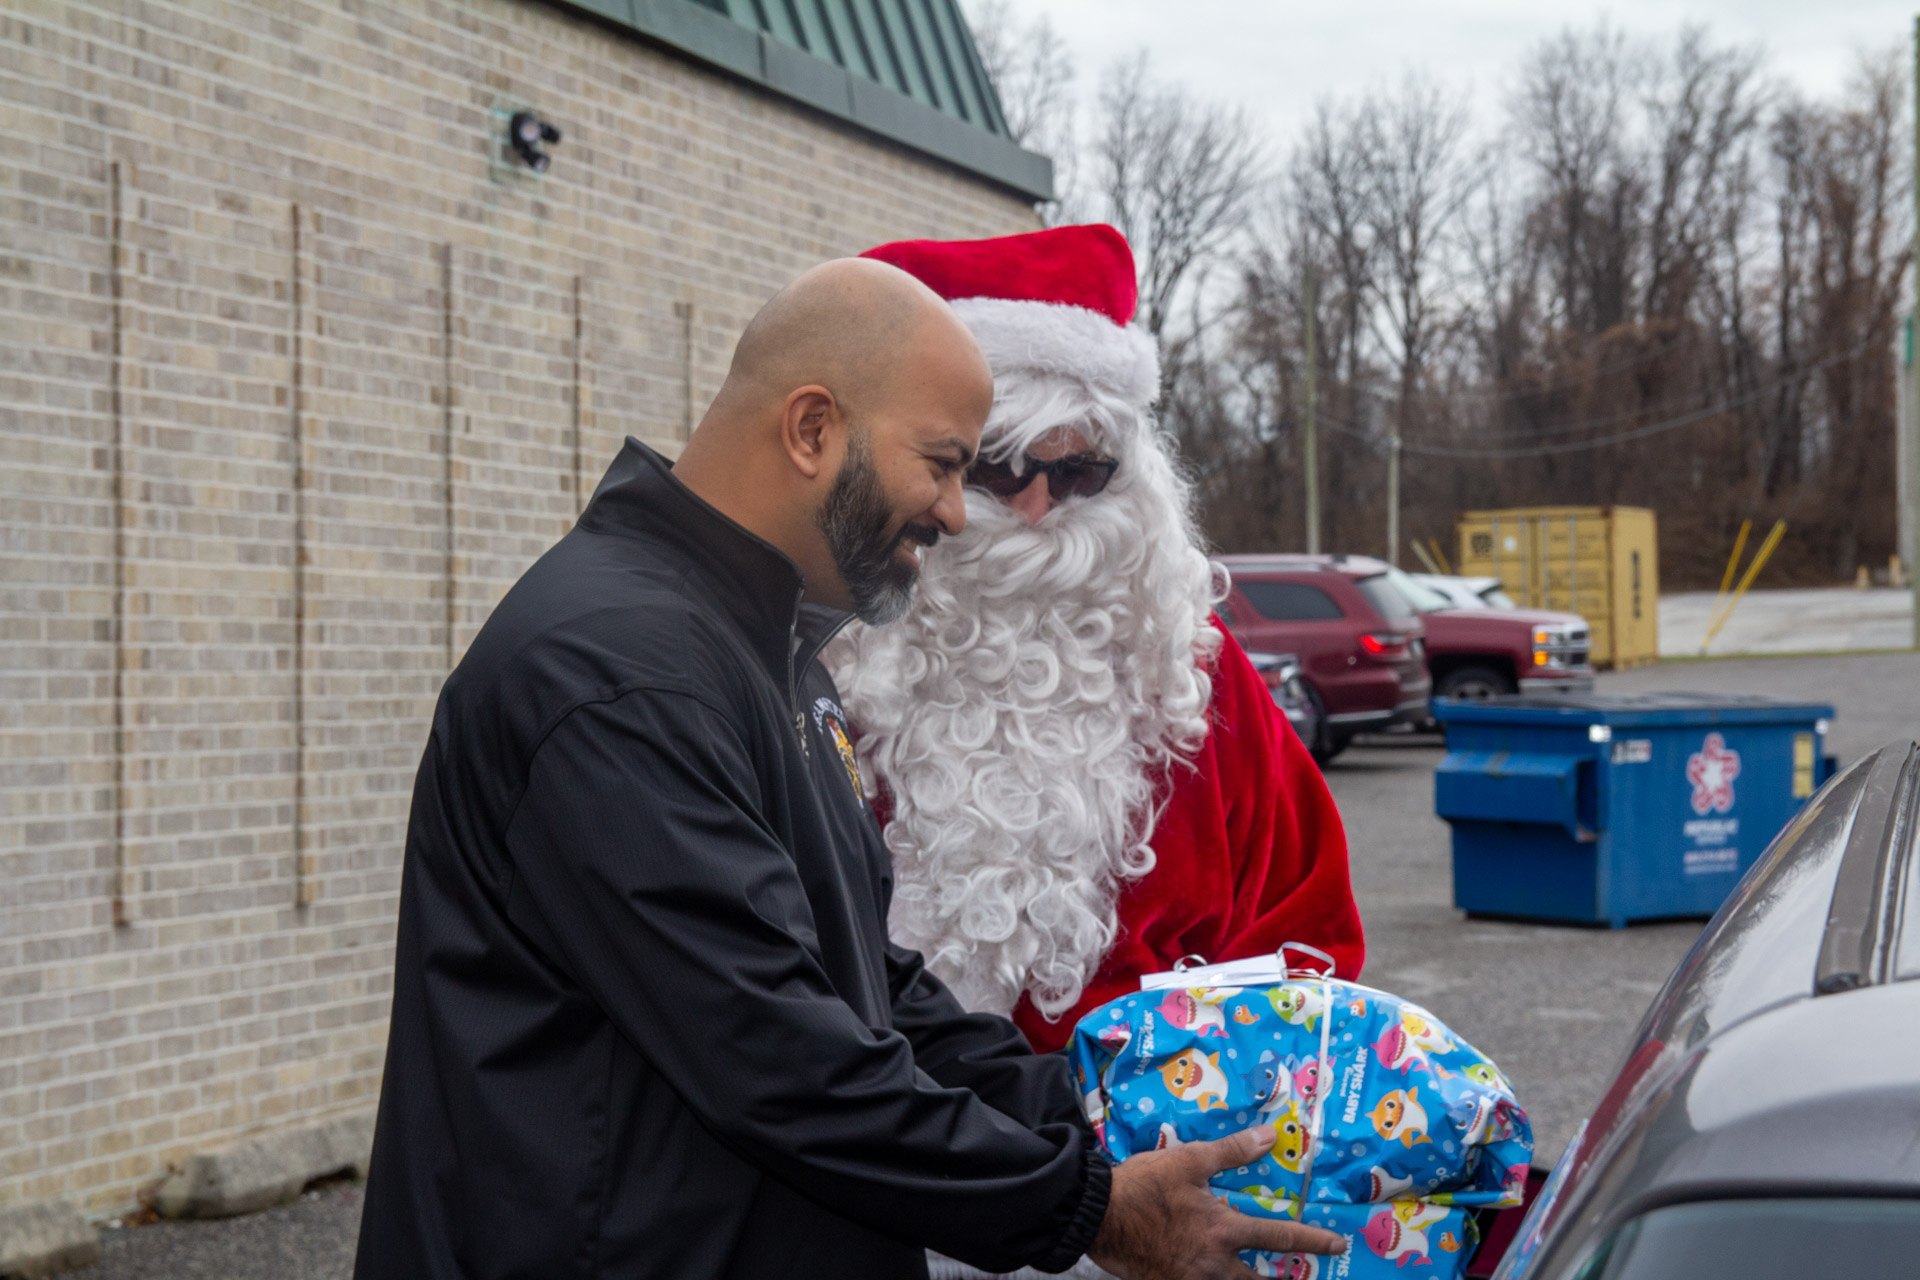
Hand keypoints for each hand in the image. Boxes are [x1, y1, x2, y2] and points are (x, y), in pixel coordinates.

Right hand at [1085, 1125, 1346, 1279]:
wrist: (1095, 1214)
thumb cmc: (1143, 1185)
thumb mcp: (1189, 1160)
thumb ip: (1233, 1151)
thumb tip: (1271, 1136)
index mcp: (1223, 1231)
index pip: (1280, 1237)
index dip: (1313, 1241)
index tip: (1337, 1245)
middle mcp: (1213, 1263)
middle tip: (1299, 1278)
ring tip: (1252, 1275)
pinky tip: (1203, 1272)